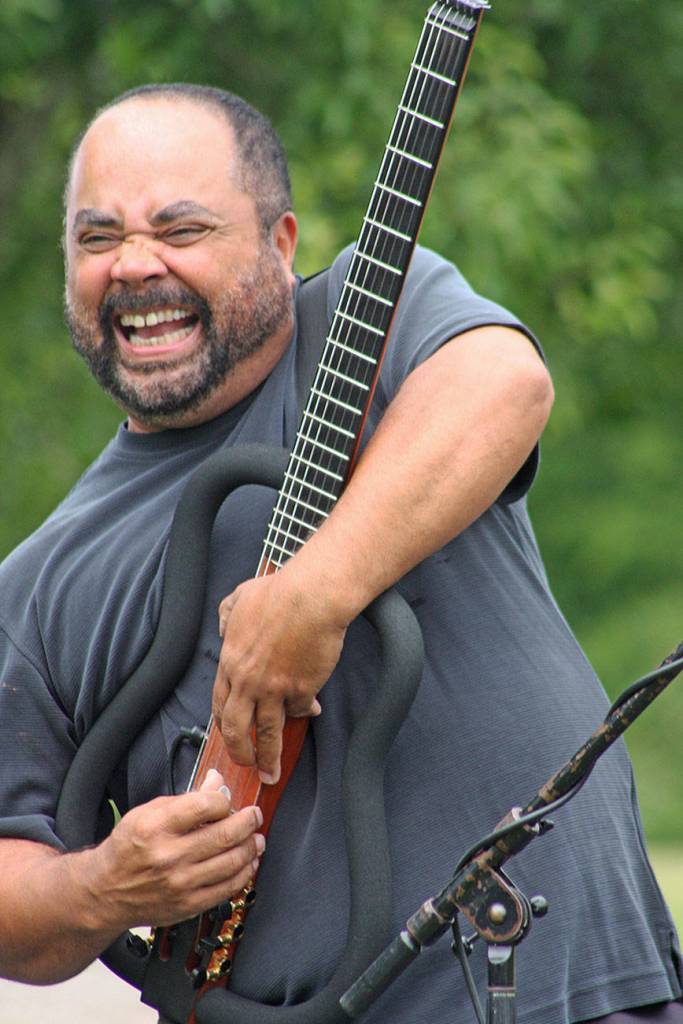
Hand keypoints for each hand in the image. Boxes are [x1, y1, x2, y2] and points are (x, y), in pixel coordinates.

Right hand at [83, 770, 264, 928]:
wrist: (105, 891)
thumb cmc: (127, 849)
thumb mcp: (148, 812)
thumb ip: (186, 797)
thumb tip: (216, 781)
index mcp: (156, 827)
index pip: (206, 805)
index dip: (224, 799)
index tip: (226, 800)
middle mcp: (169, 856)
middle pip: (225, 834)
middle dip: (248, 821)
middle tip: (254, 815)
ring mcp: (181, 883)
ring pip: (232, 862)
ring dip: (251, 847)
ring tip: (256, 838)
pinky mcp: (189, 904)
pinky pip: (228, 888)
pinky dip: (244, 873)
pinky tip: (247, 862)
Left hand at [212, 568, 347, 784]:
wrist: (310, 597)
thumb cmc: (278, 592)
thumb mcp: (240, 597)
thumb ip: (228, 614)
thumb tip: (224, 624)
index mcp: (231, 661)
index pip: (220, 704)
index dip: (224, 724)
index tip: (230, 736)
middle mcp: (248, 681)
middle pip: (236, 729)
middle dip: (240, 754)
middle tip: (246, 765)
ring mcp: (274, 688)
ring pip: (267, 734)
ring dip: (269, 758)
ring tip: (271, 773)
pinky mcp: (301, 690)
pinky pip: (300, 711)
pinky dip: (305, 714)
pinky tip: (312, 713)